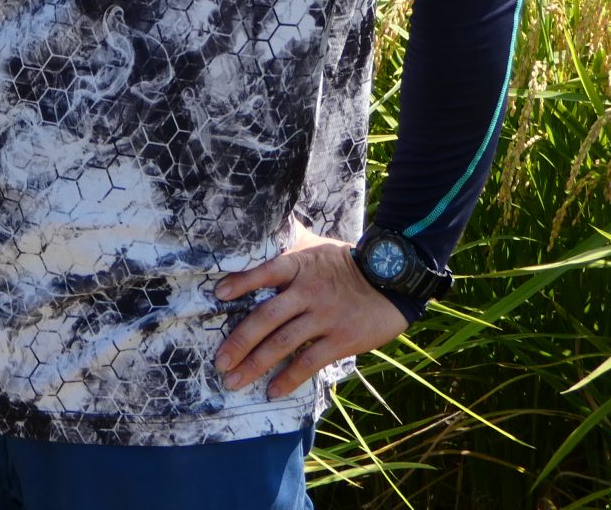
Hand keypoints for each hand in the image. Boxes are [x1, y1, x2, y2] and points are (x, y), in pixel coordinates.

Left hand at [214, 226, 409, 398]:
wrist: (392, 282)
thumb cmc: (345, 263)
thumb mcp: (315, 245)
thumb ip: (287, 240)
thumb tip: (261, 220)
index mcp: (298, 266)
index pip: (265, 271)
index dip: (241, 282)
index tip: (218, 294)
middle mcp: (308, 292)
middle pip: (266, 317)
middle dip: (239, 342)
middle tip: (219, 362)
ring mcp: (324, 318)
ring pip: (282, 343)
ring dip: (255, 364)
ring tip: (233, 380)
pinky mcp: (341, 340)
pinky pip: (309, 361)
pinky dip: (288, 378)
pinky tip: (272, 391)